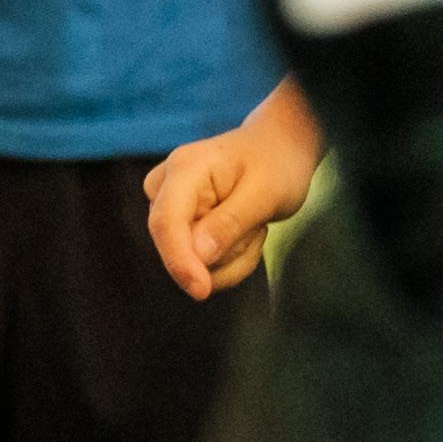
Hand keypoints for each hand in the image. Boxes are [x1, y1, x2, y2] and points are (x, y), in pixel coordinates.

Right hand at [144, 79, 323, 300]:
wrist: (277, 151)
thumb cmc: (274, 164)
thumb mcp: (265, 193)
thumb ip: (230, 223)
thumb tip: (198, 256)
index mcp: (184, 168)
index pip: (166, 222)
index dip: (178, 260)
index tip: (201, 290)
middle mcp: (167, 186)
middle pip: (178, 246)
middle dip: (225, 253)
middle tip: (258, 228)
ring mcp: (170, 206)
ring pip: (192, 261)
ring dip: (232, 257)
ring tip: (253, 226)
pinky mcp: (180, 225)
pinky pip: (200, 264)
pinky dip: (230, 260)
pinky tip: (245, 233)